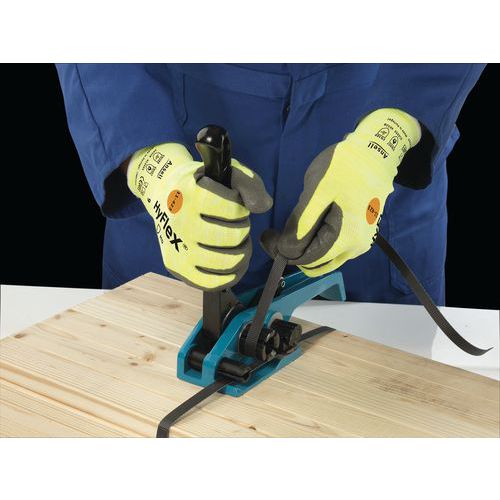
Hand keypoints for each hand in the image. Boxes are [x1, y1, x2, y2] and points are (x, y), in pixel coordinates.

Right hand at [128, 143, 271, 289]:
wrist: (163, 193)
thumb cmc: (202, 183)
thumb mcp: (226, 172)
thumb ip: (249, 184)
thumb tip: (263, 207)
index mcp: (191, 195)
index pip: (233, 210)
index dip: (241, 208)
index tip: (233, 204)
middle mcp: (180, 223)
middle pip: (233, 237)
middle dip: (242, 230)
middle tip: (235, 224)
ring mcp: (177, 248)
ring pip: (226, 262)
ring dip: (240, 252)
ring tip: (234, 242)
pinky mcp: (176, 267)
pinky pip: (211, 283)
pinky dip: (230, 275)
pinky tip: (232, 263)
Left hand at [261, 108, 420, 275]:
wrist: (374, 153)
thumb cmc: (345, 169)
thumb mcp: (317, 193)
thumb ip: (300, 224)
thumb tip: (286, 250)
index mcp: (346, 239)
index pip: (307, 259)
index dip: (283, 252)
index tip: (266, 236)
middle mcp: (356, 248)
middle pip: (316, 264)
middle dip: (292, 254)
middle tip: (273, 235)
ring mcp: (359, 243)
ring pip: (324, 259)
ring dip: (304, 250)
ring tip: (287, 230)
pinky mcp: (358, 235)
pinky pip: (333, 249)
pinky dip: (316, 244)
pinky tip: (306, 227)